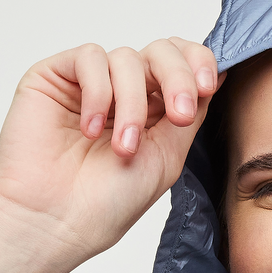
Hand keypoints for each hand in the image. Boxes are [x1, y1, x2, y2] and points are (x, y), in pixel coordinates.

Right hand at [0, 38, 222, 272]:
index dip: (197, 65)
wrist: (56, 221)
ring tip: (122, 147)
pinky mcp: (57, 76)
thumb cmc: (106, 204)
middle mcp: (123, 93)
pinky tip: (90, 128)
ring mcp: (90, 84)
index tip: (206, 88)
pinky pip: (90, 57)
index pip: (182, 66)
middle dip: (176, 78)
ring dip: (131, 104)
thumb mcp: (166, 158)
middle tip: (178, 113)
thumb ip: (190, 114)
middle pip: (161, 51)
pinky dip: (99, 92)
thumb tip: (215, 74)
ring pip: (127, 58)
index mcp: (153, 113)